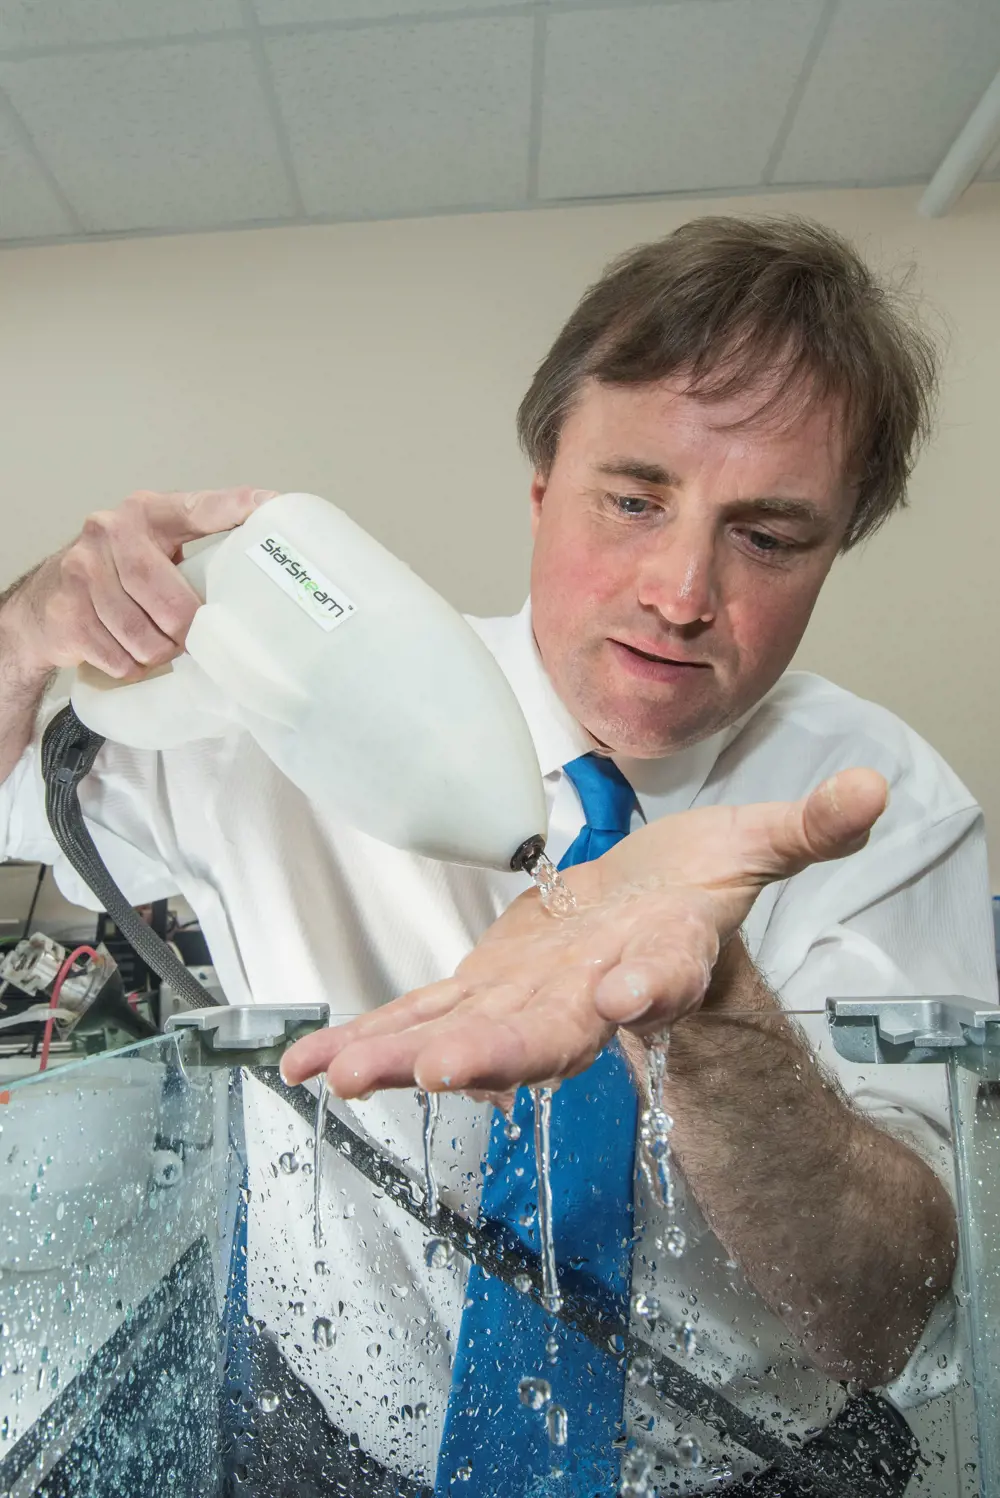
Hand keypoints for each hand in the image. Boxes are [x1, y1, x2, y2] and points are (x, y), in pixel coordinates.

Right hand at [1, 488, 276, 679]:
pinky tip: (126, 652)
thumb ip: (194, 555)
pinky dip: (130, 665)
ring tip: (159, 646)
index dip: (233, 508)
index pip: (196, 509)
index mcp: (146, 513)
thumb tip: (257, 585)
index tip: (269, 505)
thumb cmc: (116, 577)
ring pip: (143, 635)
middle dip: (186, 630)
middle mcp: (110, 531)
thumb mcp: (152, 551)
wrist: (43, 603)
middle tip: (192, 637)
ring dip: (158, 653)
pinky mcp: (65, 610)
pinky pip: (117, 656)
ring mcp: (82, 570)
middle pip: (170, 600)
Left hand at [282, 768, 886, 1097]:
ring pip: (466, 1036)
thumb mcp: (754, 842)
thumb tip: (873, 792)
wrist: (648, 921)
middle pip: (552, 1029)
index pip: (665, 976)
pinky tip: (313, 1060)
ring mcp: (528, 1000)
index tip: (628, 1001)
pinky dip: (371, 1037)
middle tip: (448, 1072)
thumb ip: (806, 826)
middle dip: (500, 1050)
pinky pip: (420, 1019)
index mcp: (660, 956)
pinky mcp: (481, 992)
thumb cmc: (698, 888)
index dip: (650, 988)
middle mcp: (590, 995)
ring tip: (340, 1075)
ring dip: (405, 1055)